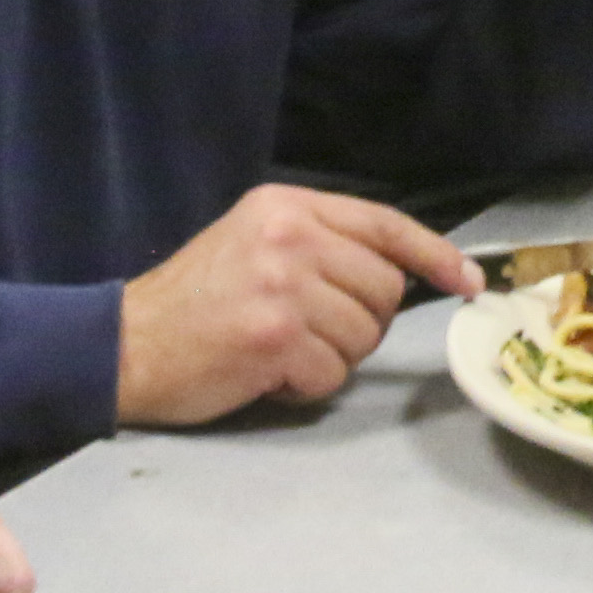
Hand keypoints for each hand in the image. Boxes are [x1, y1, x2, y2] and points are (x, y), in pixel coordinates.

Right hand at [115, 184, 463, 421]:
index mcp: (287, 206)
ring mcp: (283, 285)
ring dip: (330, 357)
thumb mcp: (256, 243)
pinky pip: (331, 375)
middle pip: (384, 289)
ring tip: (279, 350)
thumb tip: (400, 272)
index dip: (434, 254)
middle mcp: (289, 237)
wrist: (125, 344)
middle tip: (310, 332)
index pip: (383, 224)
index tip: (466, 281)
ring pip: (362, 336)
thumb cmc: (195, 300)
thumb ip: (320, 245)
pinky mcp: (275, 336)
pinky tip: (265, 373)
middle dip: (360, 322)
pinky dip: (304, 386)